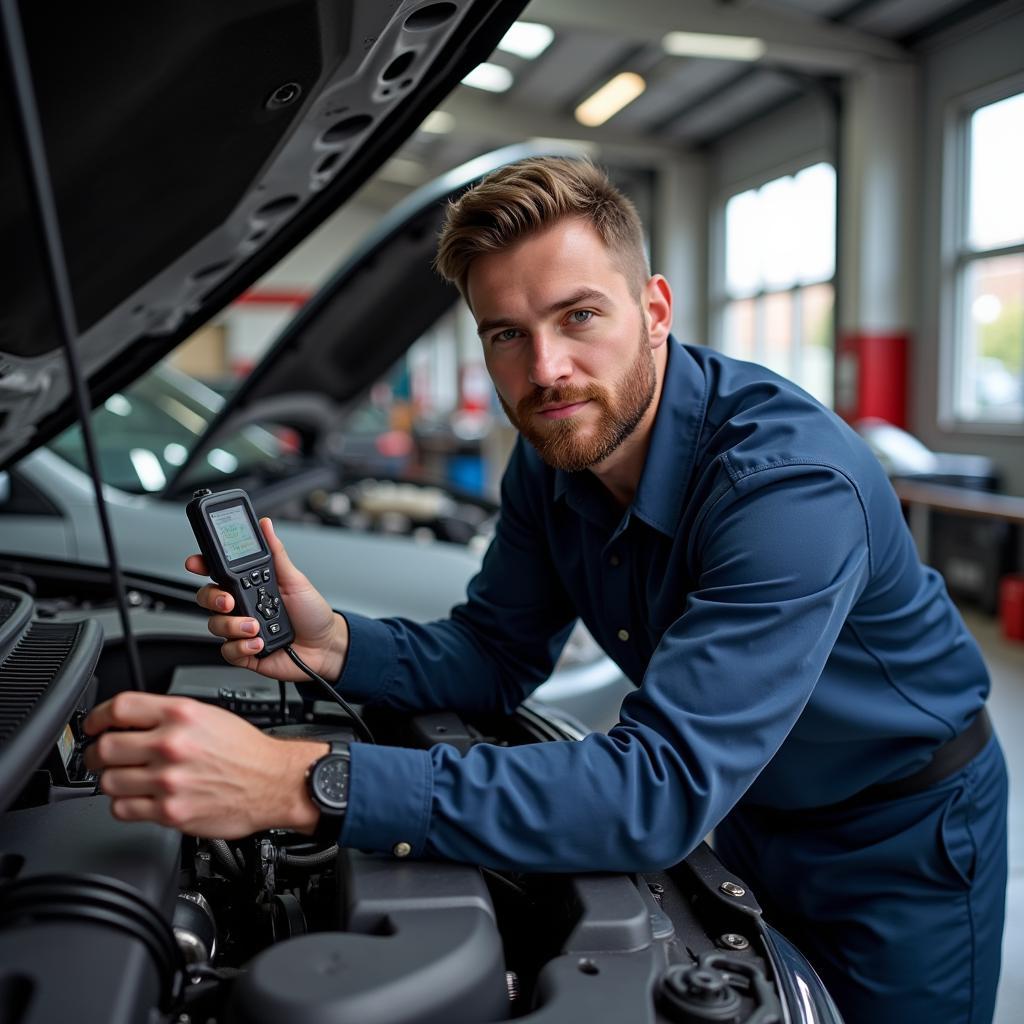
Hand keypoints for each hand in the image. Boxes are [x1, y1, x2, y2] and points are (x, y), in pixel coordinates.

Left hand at [83, 691, 326, 837]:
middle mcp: (172, 745)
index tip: (94, 725)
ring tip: (125, 779)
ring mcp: (169, 781)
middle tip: (102, 757)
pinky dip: (124, 804)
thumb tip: (128, 721)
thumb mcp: (208, 715)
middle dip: (97, 753)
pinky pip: (123, 809)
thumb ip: (167, 716)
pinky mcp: (170, 812)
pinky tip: (138, 798)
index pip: (118, 708)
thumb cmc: (245, 750)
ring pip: (109, 781)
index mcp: (181, 715)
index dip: (96, 717)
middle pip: (105, 747)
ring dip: (111, 780)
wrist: (274, 782)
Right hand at [186, 516, 348, 682]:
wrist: (325, 645)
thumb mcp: (295, 579)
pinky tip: (258, 642)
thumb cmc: (311, 612)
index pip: (217, 572)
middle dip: (213, 598)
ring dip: (233, 626)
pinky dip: (241, 647)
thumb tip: (265, 525)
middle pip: (207, 598)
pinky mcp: (244, 652)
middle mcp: (241, 606)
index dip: (201, 565)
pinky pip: (228, 650)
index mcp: (249, 585)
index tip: (195, 562)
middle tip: (229, 601)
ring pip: (215, 625)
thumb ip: (276, 553)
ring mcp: (240, 629)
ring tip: (256, 626)